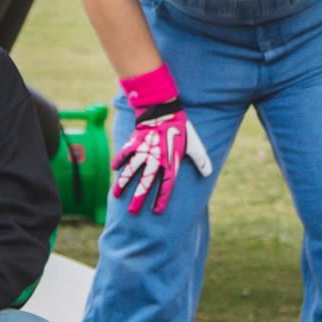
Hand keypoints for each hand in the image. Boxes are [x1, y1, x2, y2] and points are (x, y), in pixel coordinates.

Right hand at [114, 64, 212, 215]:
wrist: (164, 110)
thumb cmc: (181, 128)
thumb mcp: (194, 144)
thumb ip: (201, 160)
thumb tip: (208, 173)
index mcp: (170, 162)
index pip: (166, 186)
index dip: (162, 199)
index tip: (157, 211)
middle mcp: (155, 160)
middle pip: (146, 183)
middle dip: (139, 198)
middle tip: (133, 211)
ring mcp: (143, 152)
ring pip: (131, 171)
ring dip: (123, 184)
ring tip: (116, 195)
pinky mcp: (134, 142)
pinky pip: (124, 154)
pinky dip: (118, 161)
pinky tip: (113, 168)